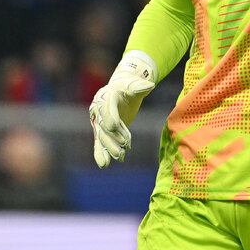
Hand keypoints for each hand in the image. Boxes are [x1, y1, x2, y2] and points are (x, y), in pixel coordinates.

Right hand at [89, 53, 155, 168]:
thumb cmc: (129, 86)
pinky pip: (98, 143)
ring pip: (102, 136)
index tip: (115, 126)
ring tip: (121, 156)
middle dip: (113, 136)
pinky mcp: (101, 131)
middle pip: (104, 125)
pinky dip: (100, 154)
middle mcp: (98, 109)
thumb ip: (139, 87)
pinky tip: (104, 165)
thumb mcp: (134, 85)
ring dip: (110, 147)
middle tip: (125, 145)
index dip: (110, 117)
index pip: (106, 108)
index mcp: (105, 96)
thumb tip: (150, 85)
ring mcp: (98, 121)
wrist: (121, 89)